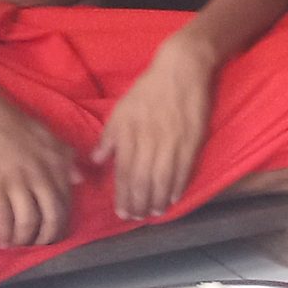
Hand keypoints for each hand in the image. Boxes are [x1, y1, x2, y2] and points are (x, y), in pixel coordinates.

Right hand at [0, 82, 79, 248]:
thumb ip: (63, 157)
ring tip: (17, 243)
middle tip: (38, 245)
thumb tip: (80, 179)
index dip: (62, 221)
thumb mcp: (44, 134)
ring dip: (24, 238)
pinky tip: (1, 241)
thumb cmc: (8, 119)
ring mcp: (18, 179)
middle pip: (52, 215)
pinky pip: (4, 217)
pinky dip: (4, 233)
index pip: (67, 200)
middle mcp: (42, 172)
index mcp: (56, 160)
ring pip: (29, 220)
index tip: (53, 231)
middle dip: (48, 236)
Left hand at [94, 35, 214, 220]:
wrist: (181, 70)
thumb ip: (109, 137)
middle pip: (142, 181)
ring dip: (157, 199)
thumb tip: (96, 160)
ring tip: (153, 212)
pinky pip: (183, 169)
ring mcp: (172, 143)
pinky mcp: (192, 141)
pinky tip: (173, 197)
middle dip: (139, 203)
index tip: (121, 211)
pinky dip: (177, 186)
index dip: (123, 195)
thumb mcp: (121, 109)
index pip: (124, 173)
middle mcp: (149, 143)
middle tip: (137, 217)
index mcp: (129, 135)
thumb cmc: (148, 89)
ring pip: (163, 179)